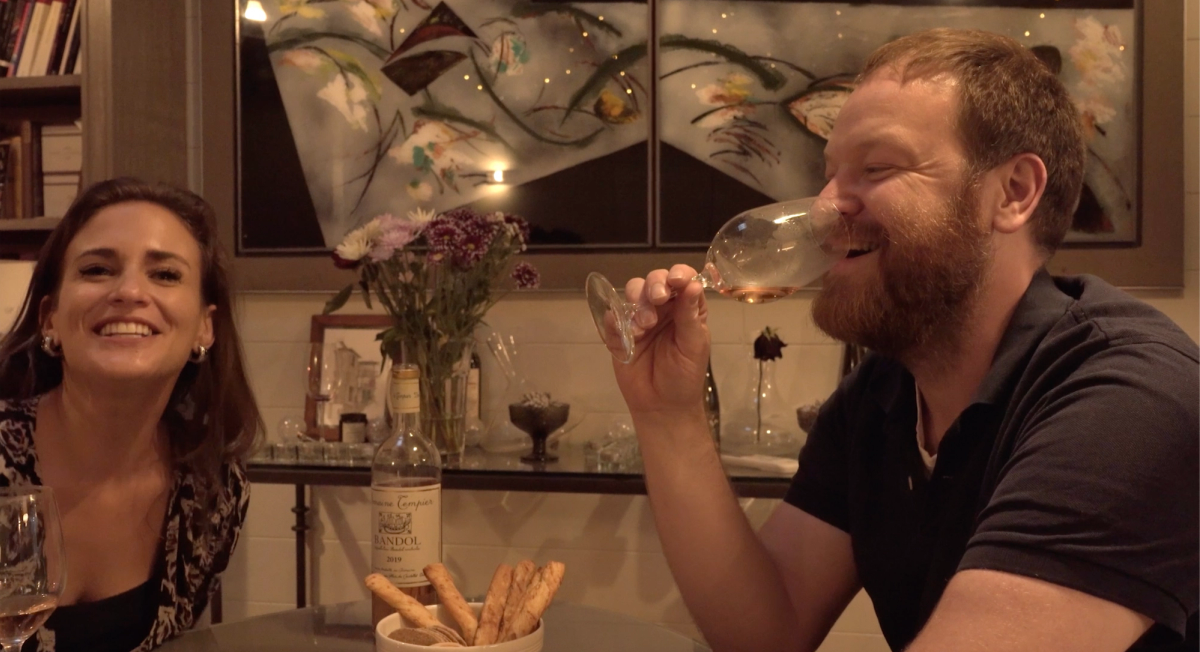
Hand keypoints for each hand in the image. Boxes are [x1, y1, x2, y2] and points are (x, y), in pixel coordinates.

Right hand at [610, 264, 709, 414]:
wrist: (661, 406)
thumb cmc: (685, 375)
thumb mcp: (693, 345)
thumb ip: (691, 315)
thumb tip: (694, 284)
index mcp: (685, 308)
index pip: (683, 280)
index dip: (679, 274)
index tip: (676, 279)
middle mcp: (663, 308)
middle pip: (654, 280)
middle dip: (655, 284)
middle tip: (659, 299)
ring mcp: (639, 318)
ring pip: (633, 292)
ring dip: (638, 302)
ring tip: (645, 326)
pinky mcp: (619, 332)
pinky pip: (612, 316)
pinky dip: (617, 319)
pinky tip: (628, 335)